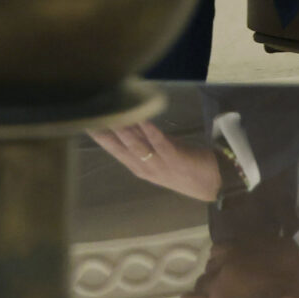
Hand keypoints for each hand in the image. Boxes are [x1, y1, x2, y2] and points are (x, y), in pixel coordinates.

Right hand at [90, 122, 222, 200]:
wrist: (214, 183)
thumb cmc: (184, 168)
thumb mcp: (159, 157)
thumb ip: (144, 142)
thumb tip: (128, 120)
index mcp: (139, 167)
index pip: (114, 150)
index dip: (99, 136)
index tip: (85, 120)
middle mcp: (145, 168)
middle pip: (121, 148)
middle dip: (105, 131)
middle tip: (92, 114)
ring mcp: (160, 165)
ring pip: (137, 146)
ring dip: (124, 130)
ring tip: (112, 114)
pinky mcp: (176, 159)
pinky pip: (161, 143)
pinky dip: (151, 131)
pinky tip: (143, 119)